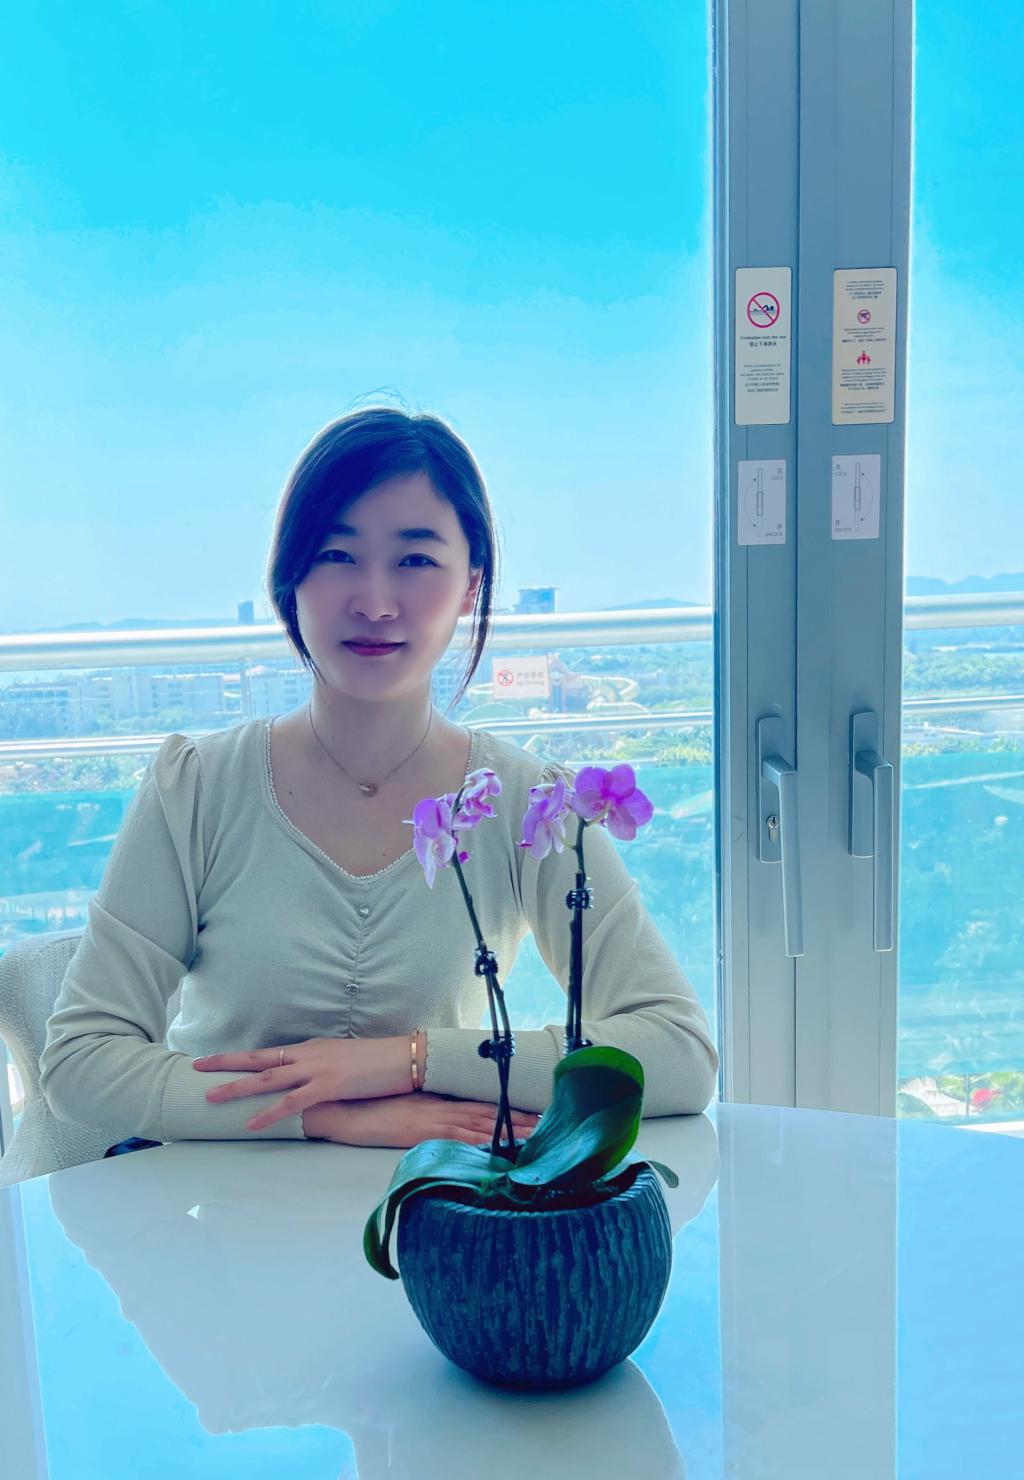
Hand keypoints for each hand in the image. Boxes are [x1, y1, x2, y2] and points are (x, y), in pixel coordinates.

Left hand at [193, 1036, 413, 1132]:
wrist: (407, 1057)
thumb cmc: (381, 1061)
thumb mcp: (346, 1059)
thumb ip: (324, 1067)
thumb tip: (311, 1079)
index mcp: (312, 1048)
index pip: (270, 1053)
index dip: (243, 1058)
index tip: (219, 1061)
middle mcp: (308, 1054)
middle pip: (259, 1058)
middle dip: (226, 1063)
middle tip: (197, 1066)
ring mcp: (317, 1069)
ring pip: (267, 1078)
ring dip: (237, 1088)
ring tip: (210, 1096)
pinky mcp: (329, 1086)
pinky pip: (292, 1102)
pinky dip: (269, 1113)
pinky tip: (250, 1123)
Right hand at [306, 1093, 540, 1149]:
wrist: (344, 1107)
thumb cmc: (370, 1108)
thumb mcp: (404, 1107)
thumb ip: (425, 1110)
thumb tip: (444, 1117)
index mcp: (438, 1099)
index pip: (480, 1103)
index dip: (507, 1108)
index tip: (533, 1111)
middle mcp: (442, 1106)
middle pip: (488, 1112)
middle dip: (519, 1118)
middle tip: (549, 1122)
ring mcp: (434, 1118)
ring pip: (481, 1123)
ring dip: (509, 1129)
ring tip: (538, 1134)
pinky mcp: (424, 1131)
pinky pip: (459, 1137)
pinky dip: (480, 1142)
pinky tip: (498, 1148)